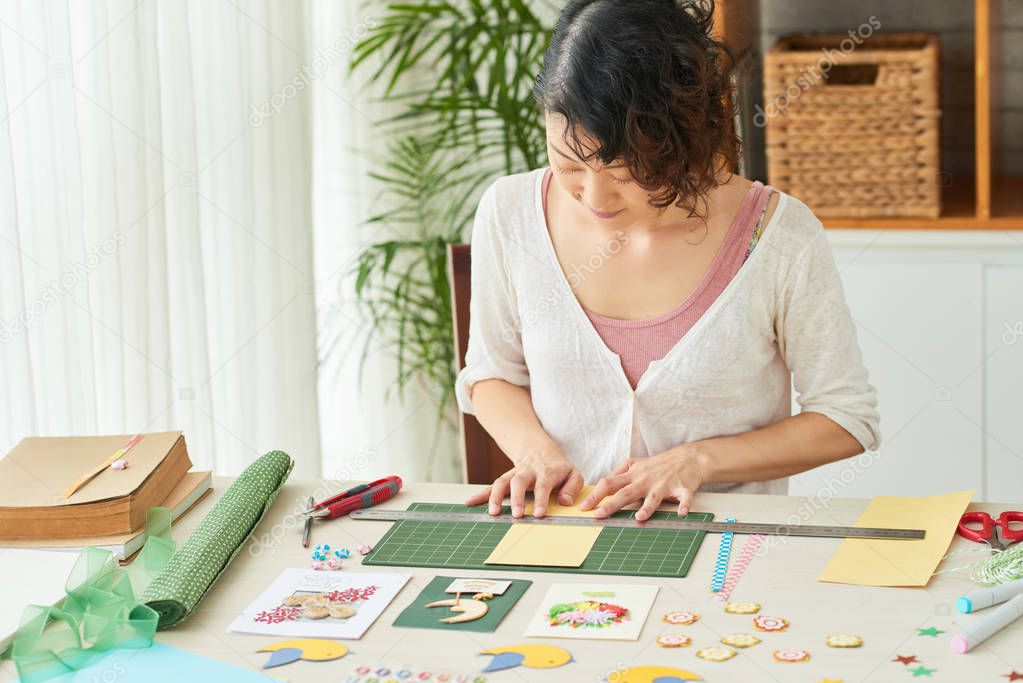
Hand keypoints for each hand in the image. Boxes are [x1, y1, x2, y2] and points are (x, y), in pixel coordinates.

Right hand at [464, 449, 583, 517]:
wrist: (539, 450)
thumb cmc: (559, 468)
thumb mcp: (573, 474)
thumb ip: (572, 488)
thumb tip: (565, 501)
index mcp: (546, 472)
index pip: (543, 485)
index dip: (541, 499)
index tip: (538, 514)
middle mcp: (528, 473)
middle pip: (519, 482)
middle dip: (517, 498)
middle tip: (517, 514)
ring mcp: (514, 475)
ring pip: (502, 482)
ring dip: (496, 497)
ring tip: (493, 512)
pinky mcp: (505, 479)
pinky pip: (491, 486)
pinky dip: (480, 494)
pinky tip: (470, 502)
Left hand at [578, 445, 706, 520]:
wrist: (688, 458)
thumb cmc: (659, 464)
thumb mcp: (636, 464)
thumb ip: (619, 473)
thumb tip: (602, 484)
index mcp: (633, 474)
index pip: (609, 483)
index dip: (596, 495)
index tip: (584, 506)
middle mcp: (645, 479)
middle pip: (626, 492)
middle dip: (611, 504)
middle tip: (599, 515)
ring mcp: (663, 484)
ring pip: (653, 496)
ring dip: (647, 507)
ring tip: (639, 517)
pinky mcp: (682, 487)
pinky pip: (684, 497)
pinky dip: (684, 505)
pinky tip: (682, 513)